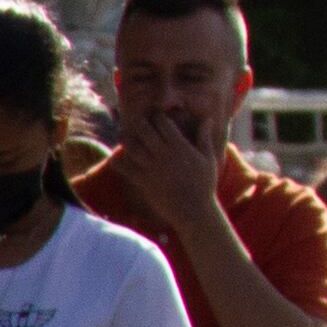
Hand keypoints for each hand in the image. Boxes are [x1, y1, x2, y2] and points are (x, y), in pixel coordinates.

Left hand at [103, 105, 220, 220]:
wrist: (193, 210)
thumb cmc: (204, 184)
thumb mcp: (208, 158)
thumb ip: (204, 137)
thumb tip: (207, 118)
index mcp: (180, 146)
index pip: (162, 121)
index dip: (158, 116)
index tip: (157, 118)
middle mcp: (164, 154)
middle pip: (144, 129)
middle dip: (139, 122)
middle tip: (138, 123)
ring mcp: (152, 167)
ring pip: (131, 145)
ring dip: (126, 138)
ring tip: (125, 136)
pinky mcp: (143, 181)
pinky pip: (124, 167)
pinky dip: (117, 161)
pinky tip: (117, 158)